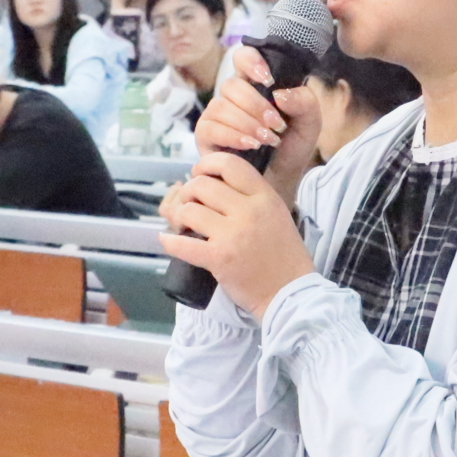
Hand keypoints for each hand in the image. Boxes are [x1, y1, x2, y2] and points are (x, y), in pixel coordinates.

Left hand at [159, 152, 313, 317]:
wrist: (289, 292)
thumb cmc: (283, 254)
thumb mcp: (276, 213)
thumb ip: (250, 196)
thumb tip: (214, 183)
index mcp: (265, 197)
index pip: (230, 164)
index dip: (207, 164)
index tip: (199, 173)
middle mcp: (248, 211)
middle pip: (202, 185)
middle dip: (189, 192)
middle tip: (190, 203)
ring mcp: (232, 235)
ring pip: (189, 210)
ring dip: (180, 216)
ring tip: (184, 224)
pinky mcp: (218, 258)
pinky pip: (182, 244)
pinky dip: (169, 242)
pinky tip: (167, 240)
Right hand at [189, 46, 321, 207]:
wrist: (281, 182)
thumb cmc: (291, 150)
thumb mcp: (310, 124)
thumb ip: (305, 102)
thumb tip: (279, 93)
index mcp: (255, 86)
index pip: (243, 57)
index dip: (251, 61)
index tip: (268, 79)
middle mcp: (232, 98)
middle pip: (231, 85)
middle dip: (256, 105)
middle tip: (276, 125)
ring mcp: (216, 117)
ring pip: (220, 106)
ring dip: (246, 122)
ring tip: (267, 140)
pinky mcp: (205, 138)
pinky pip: (209, 128)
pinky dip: (233, 135)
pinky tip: (251, 146)